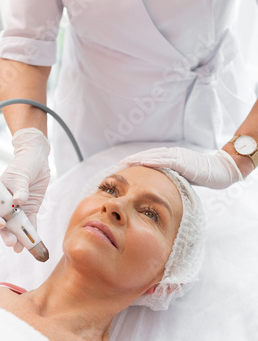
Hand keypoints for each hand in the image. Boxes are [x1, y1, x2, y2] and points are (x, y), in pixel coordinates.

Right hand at [0, 128, 50, 251]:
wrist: (37, 159)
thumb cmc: (24, 164)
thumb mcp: (20, 175)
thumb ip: (20, 189)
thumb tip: (18, 201)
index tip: (1, 223)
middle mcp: (5, 204)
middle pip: (3, 223)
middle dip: (7, 234)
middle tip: (12, 243)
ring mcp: (18, 208)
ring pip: (16, 226)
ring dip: (19, 238)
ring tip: (21, 249)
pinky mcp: (30, 209)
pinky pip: (30, 223)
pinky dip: (32, 232)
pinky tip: (33, 242)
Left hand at [119, 147, 242, 188]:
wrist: (221, 170)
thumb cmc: (203, 174)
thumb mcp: (183, 176)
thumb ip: (172, 177)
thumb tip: (160, 186)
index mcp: (172, 157)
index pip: (150, 158)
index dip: (136, 161)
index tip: (124, 166)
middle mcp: (173, 154)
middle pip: (148, 155)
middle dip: (133, 159)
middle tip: (118, 164)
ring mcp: (178, 156)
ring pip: (154, 156)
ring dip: (138, 159)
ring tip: (125, 163)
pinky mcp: (183, 162)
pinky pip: (165, 161)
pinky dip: (153, 161)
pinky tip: (143, 163)